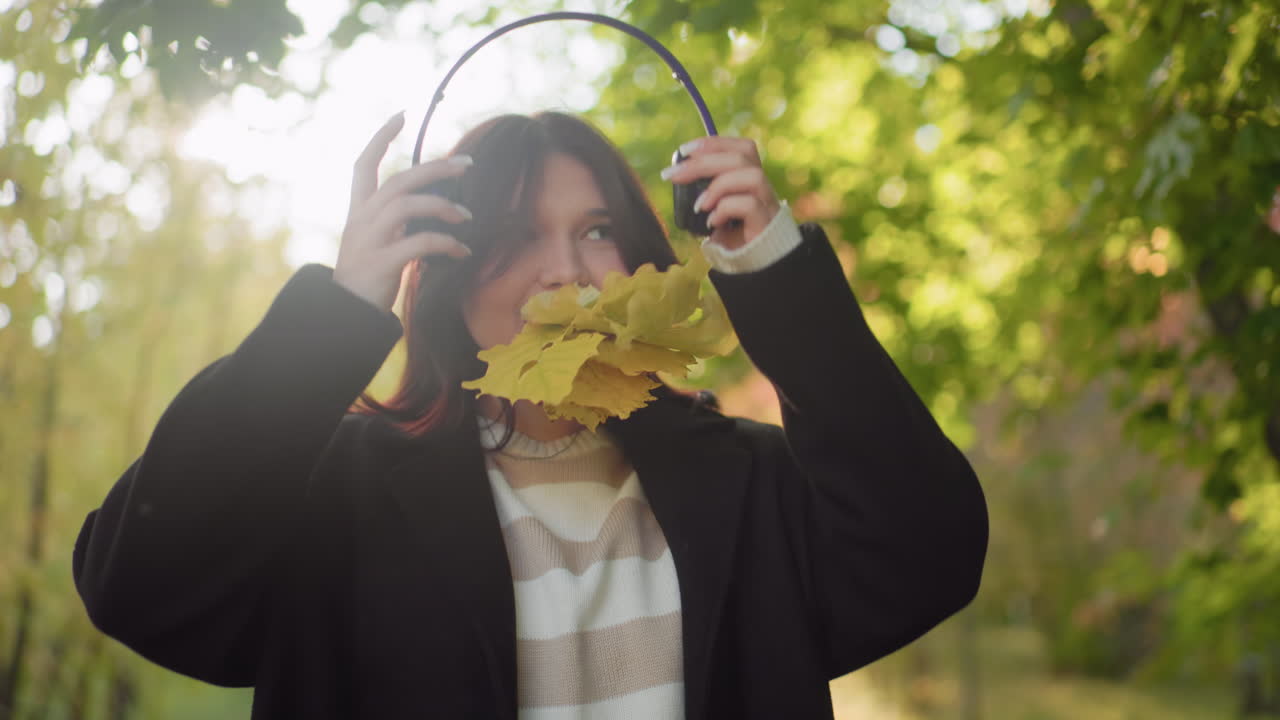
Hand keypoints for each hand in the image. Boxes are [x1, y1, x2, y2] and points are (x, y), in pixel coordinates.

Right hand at [333, 112, 473, 311]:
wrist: (345, 313)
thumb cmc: (367, 277)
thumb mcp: (376, 242)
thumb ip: (397, 223)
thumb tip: (432, 207)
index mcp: (359, 211)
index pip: (364, 164)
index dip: (381, 138)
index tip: (401, 115)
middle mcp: (361, 220)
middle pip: (399, 181)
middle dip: (435, 168)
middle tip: (467, 163)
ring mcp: (369, 240)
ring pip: (407, 206)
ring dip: (443, 207)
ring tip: (467, 216)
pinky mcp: (381, 263)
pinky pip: (418, 243)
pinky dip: (445, 244)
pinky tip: (461, 251)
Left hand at [661, 136, 781, 249]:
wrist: (752, 268)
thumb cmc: (731, 238)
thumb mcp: (712, 209)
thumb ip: (702, 191)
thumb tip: (676, 173)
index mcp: (750, 180)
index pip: (741, 148)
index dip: (714, 144)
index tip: (684, 151)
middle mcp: (762, 188)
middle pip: (742, 157)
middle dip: (704, 162)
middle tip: (675, 175)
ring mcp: (767, 205)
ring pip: (752, 176)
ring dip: (719, 186)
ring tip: (699, 206)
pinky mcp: (766, 224)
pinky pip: (749, 205)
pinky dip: (725, 208)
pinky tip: (712, 222)